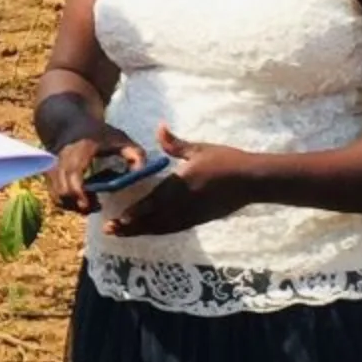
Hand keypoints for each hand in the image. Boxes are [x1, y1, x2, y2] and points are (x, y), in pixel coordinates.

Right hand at [45, 124, 146, 214]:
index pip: (74, 176)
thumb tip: (140, 173)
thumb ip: (135, 154)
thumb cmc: (98, 133)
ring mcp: (53, 168)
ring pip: (56, 195)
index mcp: (80, 151)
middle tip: (97, 205)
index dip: (80, 194)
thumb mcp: (120, 139)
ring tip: (90, 202)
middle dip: (78, 204)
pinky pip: (54, 194)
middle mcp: (62, 160)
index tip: (91, 204)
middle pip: (63, 191)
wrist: (70, 123)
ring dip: (72, 204)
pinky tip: (81, 196)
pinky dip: (66, 201)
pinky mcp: (49, 175)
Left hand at [103, 127, 257, 237]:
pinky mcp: (198, 220)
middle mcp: (184, 204)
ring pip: (161, 227)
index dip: (136, 211)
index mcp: (181, 184)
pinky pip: (173, 229)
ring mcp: (191, 215)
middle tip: (110, 230)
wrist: (251, 181)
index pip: (154, 201)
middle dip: (130, 226)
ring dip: (140, 231)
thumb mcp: (199, 149)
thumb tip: (159, 127)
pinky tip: (147, 231)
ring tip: (121, 233)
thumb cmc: (226, 161)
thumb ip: (175, 144)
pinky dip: (157, 231)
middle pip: (153, 219)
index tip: (119, 218)